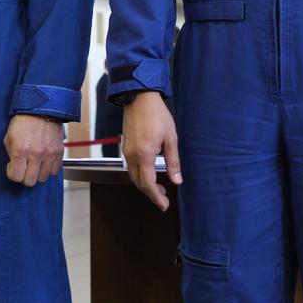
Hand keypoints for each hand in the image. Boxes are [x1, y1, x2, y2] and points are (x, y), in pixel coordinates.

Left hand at [3, 114, 63, 186]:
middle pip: (30, 182)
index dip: (12, 173)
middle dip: (24, 176)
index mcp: (20, 150)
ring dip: (37, 173)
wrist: (41, 109)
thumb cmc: (24, 121)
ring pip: (43, 178)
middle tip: (23, 168)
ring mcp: (48, 154)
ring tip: (34, 163)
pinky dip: (48, 168)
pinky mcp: (58, 152)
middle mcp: (35, 154)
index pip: (16, 177)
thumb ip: (11, 154)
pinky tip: (44, 160)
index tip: (12, 167)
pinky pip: (54, 171)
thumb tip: (14, 165)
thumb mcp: (9, 137)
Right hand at [122, 92, 180, 211]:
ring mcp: (126, 151)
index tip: (164, 205)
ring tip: (158, 187)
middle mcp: (132, 155)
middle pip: (139, 183)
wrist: (139, 97)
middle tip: (163, 198)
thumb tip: (176, 181)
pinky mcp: (125, 146)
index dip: (156, 197)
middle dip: (151, 193)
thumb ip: (173, 162)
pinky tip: (150, 172)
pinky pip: (131, 167)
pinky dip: (140, 175)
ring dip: (145, 185)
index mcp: (144, 155)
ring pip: (133, 176)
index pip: (148, 184)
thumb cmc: (157, 115)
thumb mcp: (171, 138)